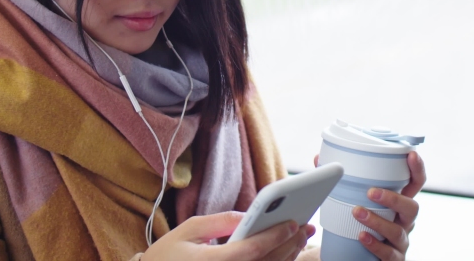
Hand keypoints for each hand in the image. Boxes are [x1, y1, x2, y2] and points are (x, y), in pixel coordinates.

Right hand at [143, 211, 314, 260]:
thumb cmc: (168, 257)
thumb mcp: (188, 231)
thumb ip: (220, 221)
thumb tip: (248, 216)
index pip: (252, 249)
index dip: (275, 235)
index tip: (293, 222)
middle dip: (290, 244)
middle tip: (305, 227)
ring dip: (288, 257)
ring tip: (299, 239)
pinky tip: (284, 255)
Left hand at [312, 151, 425, 260]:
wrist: (348, 257)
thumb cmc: (353, 224)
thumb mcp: (351, 203)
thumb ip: (338, 182)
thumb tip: (318, 159)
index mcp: (397, 204)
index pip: (414, 184)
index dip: (417, 169)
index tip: (410, 154)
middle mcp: (403, 222)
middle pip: (412, 208)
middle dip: (393, 198)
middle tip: (371, 192)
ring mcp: (400, 243)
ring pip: (398, 231)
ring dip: (378, 221)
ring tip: (357, 212)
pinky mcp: (393, 260)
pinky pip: (389, 254)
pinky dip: (375, 245)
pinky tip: (362, 237)